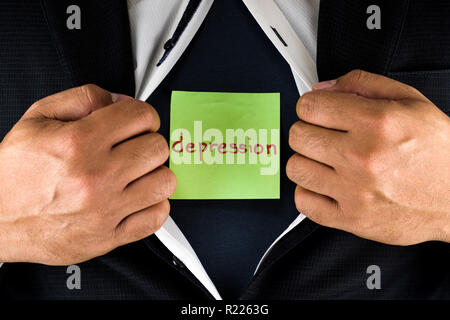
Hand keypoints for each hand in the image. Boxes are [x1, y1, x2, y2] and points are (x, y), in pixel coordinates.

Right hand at [0, 84, 175, 264]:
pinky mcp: (109, 236)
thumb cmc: (13, 174)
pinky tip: (140, 197)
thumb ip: (82, 99)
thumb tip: (119, 100)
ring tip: (138, 172)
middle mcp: (96, 176)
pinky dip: (155, 205)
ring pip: (164, 181)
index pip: (142, 116)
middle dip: (148, 141)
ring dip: (155, 172)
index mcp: (79, 143)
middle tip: (134, 146)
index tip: (137, 122)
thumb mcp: (37, 119)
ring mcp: (105, 209)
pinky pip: (156, 218)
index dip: (142, 114)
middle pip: (157, 147)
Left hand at [287, 70, 449, 244]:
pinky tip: (326, 185)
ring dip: (306, 160)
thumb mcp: (411, 101)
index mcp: (376, 123)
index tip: (317, 112)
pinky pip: (304, 202)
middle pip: (298, 135)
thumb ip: (362, 84)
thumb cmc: (438, 151)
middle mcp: (363, 157)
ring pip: (295, 168)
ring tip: (325, 160)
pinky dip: (309, 192)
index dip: (310, 106)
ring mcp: (355, 191)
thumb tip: (321, 89)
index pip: (309, 106)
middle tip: (323, 135)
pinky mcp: (352, 219)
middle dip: (307, 130)